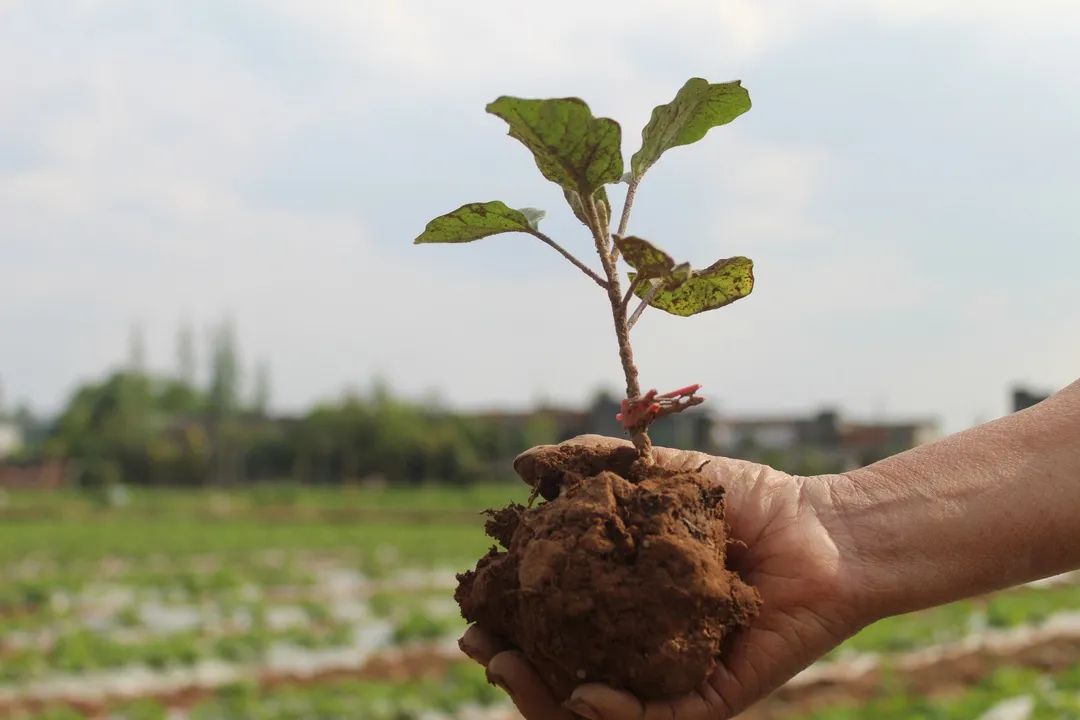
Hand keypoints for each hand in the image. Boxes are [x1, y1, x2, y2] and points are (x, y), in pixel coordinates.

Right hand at [458, 435, 866, 718]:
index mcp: (623, 603)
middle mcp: (642, 646)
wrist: (824, 527)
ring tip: (517, 672)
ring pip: (598, 713)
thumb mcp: (657, 475)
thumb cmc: (748, 500)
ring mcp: (674, 676)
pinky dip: (615, 714)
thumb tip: (522, 464)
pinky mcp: (713, 697)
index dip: (508, 624)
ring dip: (547, 702)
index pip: (552, 626)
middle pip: (562, 678)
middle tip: (487, 651)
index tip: (473, 611)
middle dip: (514, 672)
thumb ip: (593, 467)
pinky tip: (585, 694)